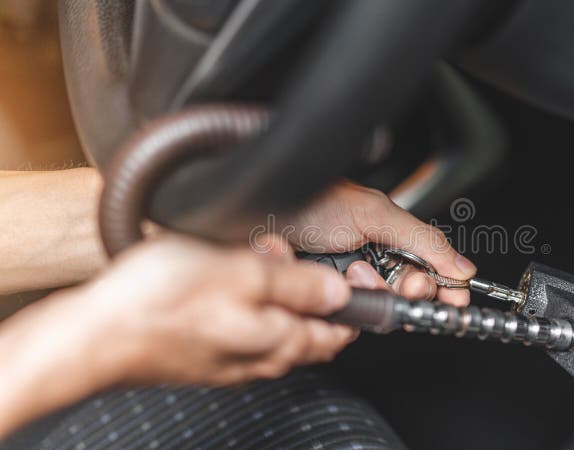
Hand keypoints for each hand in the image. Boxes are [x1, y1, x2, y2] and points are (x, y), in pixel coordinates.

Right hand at [89, 235, 357, 384]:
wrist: (94, 334)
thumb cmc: (160, 302)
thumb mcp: (243, 274)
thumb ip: (298, 285)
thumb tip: (339, 291)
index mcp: (280, 342)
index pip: (342, 331)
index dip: (358, 301)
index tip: (353, 273)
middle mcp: (260, 359)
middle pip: (308, 324)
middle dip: (308, 284)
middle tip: (282, 252)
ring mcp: (230, 359)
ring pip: (272, 319)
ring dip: (271, 285)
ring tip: (245, 255)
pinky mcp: (204, 352)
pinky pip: (240, 322)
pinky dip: (243, 295)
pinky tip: (219, 273)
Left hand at [279, 181, 476, 305]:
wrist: (254, 212)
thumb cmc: (307, 200)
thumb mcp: (374, 214)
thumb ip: (423, 240)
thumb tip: (463, 268)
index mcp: (389, 237)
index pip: (429, 271)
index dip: (443, 288)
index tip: (453, 302)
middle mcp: (370, 261)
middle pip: (407, 294)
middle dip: (406, 288)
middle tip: (405, 280)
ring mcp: (346, 283)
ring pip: (378, 308)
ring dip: (371, 291)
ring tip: (355, 271)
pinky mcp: (323, 301)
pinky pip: (347, 318)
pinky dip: (343, 304)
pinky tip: (336, 284)